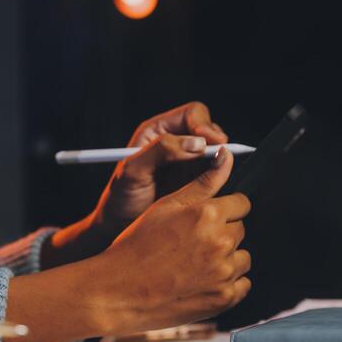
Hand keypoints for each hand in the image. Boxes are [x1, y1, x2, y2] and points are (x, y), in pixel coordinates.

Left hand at [43, 102, 228, 266]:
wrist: (120, 227)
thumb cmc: (121, 198)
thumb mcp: (133, 170)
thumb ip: (161, 150)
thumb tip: (196, 144)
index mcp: (158, 131)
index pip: (191, 114)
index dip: (204, 124)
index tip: (208, 143)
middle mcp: (176, 142)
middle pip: (209, 129)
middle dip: (217, 140)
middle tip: (221, 157)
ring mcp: (189, 162)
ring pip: (217, 150)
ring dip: (221, 159)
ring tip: (217, 172)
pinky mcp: (197, 181)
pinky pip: (217, 172)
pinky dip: (222, 176)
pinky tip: (216, 185)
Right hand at [89, 146, 250, 333]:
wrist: (120, 292)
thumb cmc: (138, 245)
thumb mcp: (167, 206)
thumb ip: (204, 181)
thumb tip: (227, 155)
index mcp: (208, 214)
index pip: (241, 204)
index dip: (225, 209)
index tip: (208, 219)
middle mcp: (220, 242)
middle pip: (241, 230)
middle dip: (224, 233)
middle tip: (194, 243)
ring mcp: (224, 273)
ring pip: (243, 258)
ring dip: (227, 259)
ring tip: (196, 263)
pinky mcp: (224, 298)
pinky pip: (242, 285)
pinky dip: (228, 284)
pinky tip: (203, 281)